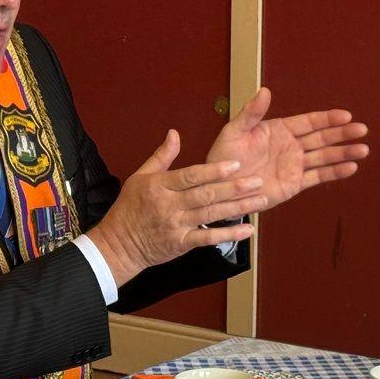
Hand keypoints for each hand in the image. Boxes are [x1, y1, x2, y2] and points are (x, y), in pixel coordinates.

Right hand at [85, 130, 267, 283]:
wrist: (119, 244)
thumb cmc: (129, 209)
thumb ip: (161, 156)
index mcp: (160, 186)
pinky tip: (247, 230)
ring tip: (260, 200)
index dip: (214, 170)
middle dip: (233, 188)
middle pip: (206, 195)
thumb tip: (174, 133)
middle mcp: (169, 205)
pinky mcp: (181, 243)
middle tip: (257, 181)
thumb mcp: (140, 177)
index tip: (235, 165)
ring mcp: (176, 225)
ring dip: (238, 208)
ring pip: (211, 214)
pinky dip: (228, 234)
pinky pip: (207, 238)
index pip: (191, 176)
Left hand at [205, 87, 368, 206]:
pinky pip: (317, 176)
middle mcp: (291, 146)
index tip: (345, 116)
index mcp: (279, 130)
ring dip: (343, 153)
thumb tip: (266, 91)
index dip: (327, 119)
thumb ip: (251, 113)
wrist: (219, 187)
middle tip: (362, 130)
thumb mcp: (234, 131)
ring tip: (363, 149)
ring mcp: (294, 165)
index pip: (309, 122)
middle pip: (322, 137)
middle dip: (342, 134)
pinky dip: (334, 173)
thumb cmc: (223, 156)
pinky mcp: (294, 184)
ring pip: (324, 157)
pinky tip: (351, 168)